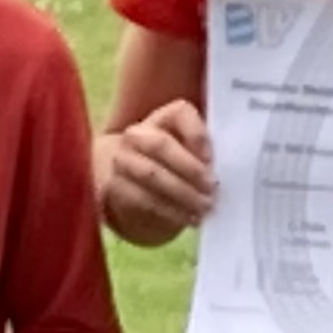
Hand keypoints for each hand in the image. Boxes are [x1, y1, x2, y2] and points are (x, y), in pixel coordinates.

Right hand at [102, 98, 215, 233]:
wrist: (128, 179)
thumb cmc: (173, 164)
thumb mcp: (190, 153)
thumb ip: (204, 155)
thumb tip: (217, 173)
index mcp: (164, 118)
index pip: (181, 114)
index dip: (198, 136)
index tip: (213, 161)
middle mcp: (138, 133)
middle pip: (161, 145)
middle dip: (190, 169)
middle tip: (212, 189)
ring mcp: (122, 158)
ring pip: (151, 174)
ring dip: (182, 194)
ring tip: (203, 208)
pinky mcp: (115, 185)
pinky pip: (143, 199)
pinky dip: (169, 211)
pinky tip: (188, 219)